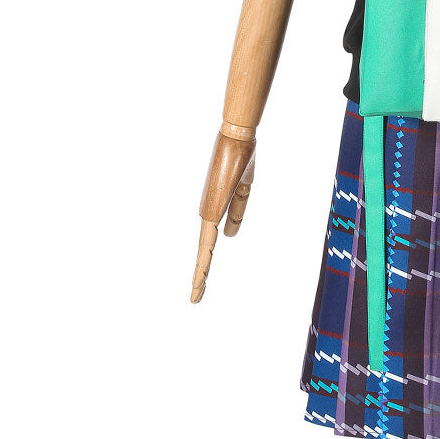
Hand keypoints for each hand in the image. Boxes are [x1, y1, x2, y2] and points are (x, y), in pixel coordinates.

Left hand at [190, 132, 255, 302]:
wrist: (237, 141)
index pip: (209, 242)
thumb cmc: (240, 160)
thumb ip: (237, 213)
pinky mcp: (211, 209)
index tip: (201, 282)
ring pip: (203, 251)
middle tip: (195, 297)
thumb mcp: (244, 190)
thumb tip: (229, 237)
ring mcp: (207, 212)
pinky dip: (204, 260)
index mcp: (214, 210)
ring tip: (196, 293)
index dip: (205, 262)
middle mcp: (207, 213)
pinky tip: (200, 274)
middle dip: (200, 275)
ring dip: (200, 273)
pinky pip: (207, 240)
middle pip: (203, 251)